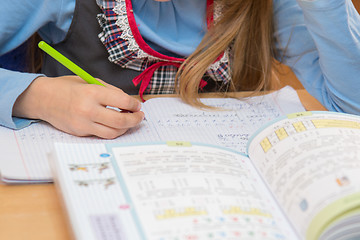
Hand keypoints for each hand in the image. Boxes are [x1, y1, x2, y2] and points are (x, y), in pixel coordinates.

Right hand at [13, 76, 144, 138]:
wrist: (43, 99)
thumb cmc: (68, 87)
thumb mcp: (90, 81)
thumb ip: (110, 91)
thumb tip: (129, 102)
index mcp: (92, 92)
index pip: (122, 101)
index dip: (134, 105)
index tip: (138, 105)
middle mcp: (88, 109)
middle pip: (121, 121)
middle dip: (135, 119)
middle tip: (140, 116)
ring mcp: (83, 123)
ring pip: (113, 132)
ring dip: (126, 128)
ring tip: (129, 121)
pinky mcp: (80, 132)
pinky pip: (101, 134)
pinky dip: (112, 130)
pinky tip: (115, 124)